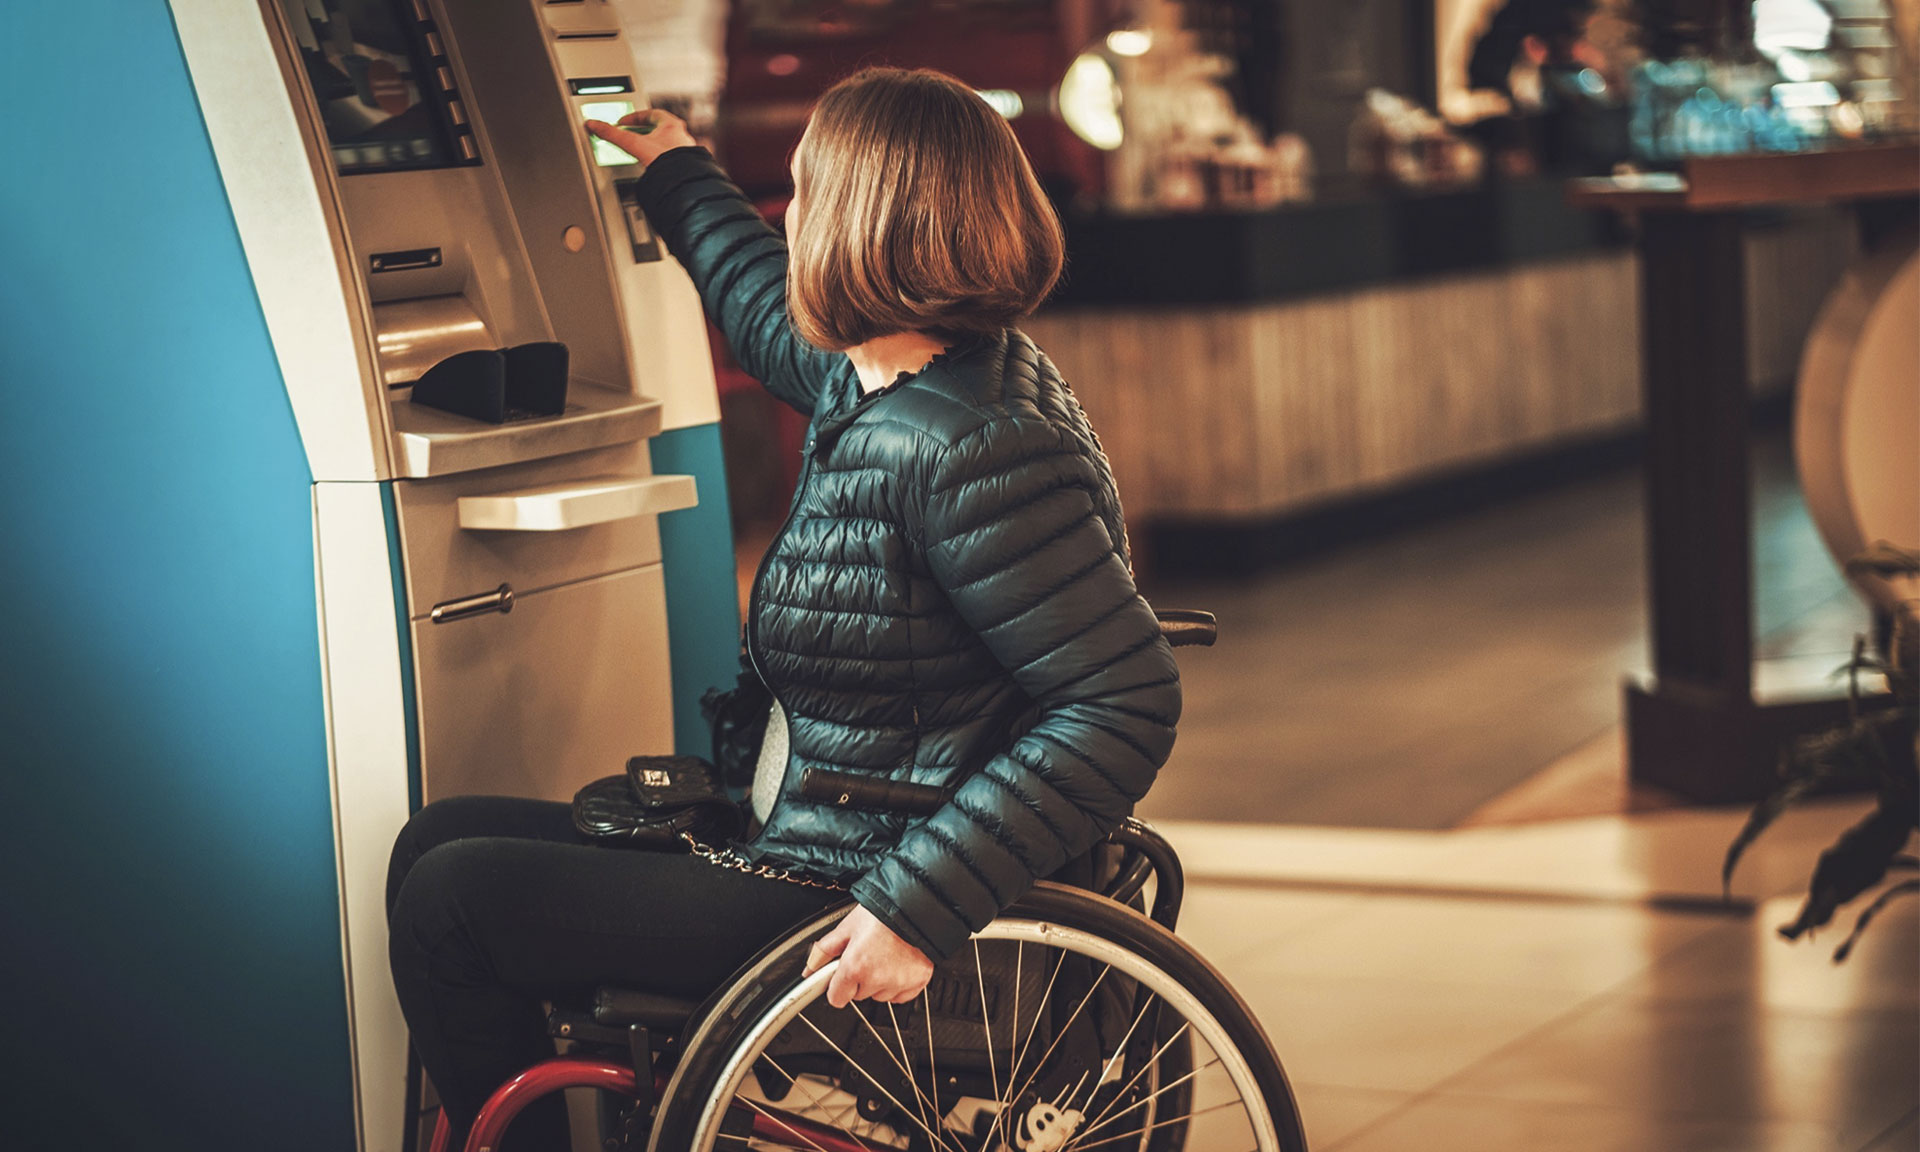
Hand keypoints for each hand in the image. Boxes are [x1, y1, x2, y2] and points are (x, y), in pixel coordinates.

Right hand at [583, 109, 696, 167]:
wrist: (681, 184)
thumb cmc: (665, 162)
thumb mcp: (632, 144)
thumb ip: (612, 134)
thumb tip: (594, 125)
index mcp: (672, 125)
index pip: (651, 113)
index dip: (635, 116)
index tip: (624, 122)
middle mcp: (681, 136)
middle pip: (659, 128)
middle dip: (643, 131)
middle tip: (631, 134)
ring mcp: (685, 152)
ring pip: (666, 144)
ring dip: (651, 145)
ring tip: (639, 151)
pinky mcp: (686, 167)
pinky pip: (671, 159)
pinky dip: (660, 159)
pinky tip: (652, 167)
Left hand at [804, 905, 933, 1008]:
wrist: (918, 904)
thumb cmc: (884, 911)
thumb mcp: (848, 926)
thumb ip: (825, 950)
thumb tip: (810, 968)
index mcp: (855, 966)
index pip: (836, 998)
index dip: (837, 985)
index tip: (842, 976)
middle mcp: (877, 979)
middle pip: (859, 994)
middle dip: (860, 979)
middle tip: (868, 955)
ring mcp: (899, 983)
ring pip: (881, 995)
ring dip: (880, 982)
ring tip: (886, 956)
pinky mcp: (918, 982)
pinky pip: (902, 995)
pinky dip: (899, 984)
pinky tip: (899, 964)